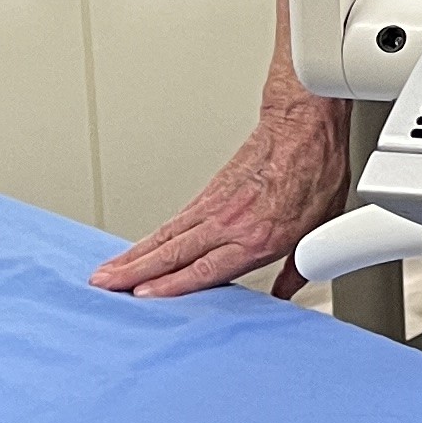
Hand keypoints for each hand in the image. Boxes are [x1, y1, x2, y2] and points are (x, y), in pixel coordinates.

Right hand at [89, 89, 353, 299]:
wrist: (302, 126)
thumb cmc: (314, 171)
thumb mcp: (317, 229)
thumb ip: (297, 267)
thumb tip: (286, 293)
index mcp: (258, 236)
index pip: (206, 268)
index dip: (172, 284)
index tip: (144, 296)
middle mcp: (230, 222)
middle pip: (174, 251)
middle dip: (135, 271)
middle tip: (104, 285)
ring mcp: (216, 205)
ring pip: (167, 235)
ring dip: (134, 254)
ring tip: (107, 271)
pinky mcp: (210, 192)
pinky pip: (175, 220)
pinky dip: (152, 237)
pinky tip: (139, 249)